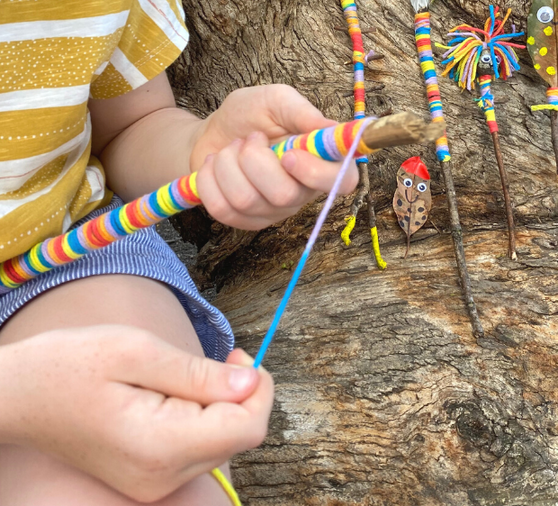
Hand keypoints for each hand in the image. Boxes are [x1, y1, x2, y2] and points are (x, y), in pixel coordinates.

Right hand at [0, 326, 273, 502]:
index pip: (247, 428)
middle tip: (219, 356)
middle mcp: (161, 477)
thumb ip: (199, 372)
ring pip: (222, 442)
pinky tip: (177, 391)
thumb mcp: (138, 350)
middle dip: (241, 393)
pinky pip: (198, 447)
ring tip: (187, 373)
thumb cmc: (72, 363)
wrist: (20, 394)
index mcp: (160, 447)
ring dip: (222, 403)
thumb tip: (251, 382)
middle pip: (238, 437)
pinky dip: (202, 416)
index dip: (258, 388)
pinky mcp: (149, 475)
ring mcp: (153, 482)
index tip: (238, 354)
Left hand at [191, 85, 358, 229]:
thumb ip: (301, 110)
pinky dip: (209, 180)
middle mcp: (304, 191)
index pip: (342, 181)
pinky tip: (216, 166)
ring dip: (227, 163)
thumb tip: (330, 126)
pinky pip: (222, 209)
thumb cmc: (251, 116)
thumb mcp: (275, 100)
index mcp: (322, 161)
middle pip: (283, 194)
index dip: (316, 173)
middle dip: (253, 160)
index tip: (288, 155)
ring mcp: (275, 211)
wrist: (213, 135)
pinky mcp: (246, 222)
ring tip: (232, 149)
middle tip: (251, 139)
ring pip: (246, 200)